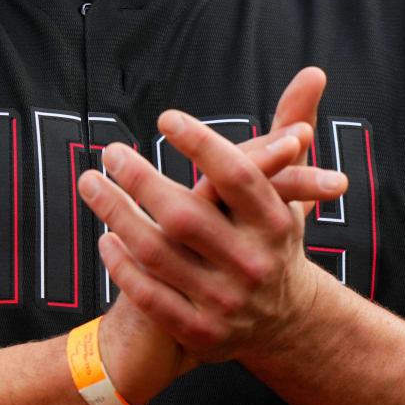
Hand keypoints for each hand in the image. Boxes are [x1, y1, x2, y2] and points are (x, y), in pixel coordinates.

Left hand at [80, 68, 346, 365]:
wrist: (286, 322)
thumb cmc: (273, 235)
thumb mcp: (289, 187)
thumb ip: (292, 128)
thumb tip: (314, 71)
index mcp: (275, 223)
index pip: (237, 177)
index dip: (202, 144)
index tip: (166, 118)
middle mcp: (253, 264)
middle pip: (185, 217)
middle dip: (140, 180)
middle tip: (110, 151)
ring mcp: (227, 303)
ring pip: (159, 254)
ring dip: (116, 215)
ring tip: (91, 183)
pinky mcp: (202, 334)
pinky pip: (151, 298)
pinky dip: (123, 266)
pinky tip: (105, 237)